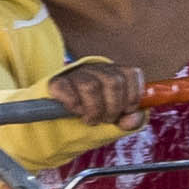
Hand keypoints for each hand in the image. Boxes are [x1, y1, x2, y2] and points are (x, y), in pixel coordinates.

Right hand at [43, 58, 160, 126]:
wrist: (66, 117)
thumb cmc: (100, 113)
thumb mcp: (120, 117)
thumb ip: (132, 119)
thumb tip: (131, 121)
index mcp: (116, 71)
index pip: (131, 73)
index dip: (131, 96)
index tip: (126, 111)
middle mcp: (97, 68)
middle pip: (113, 82)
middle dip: (113, 107)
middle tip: (106, 119)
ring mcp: (76, 73)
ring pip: (91, 86)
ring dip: (93, 109)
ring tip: (91, 118)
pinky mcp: (57, 82)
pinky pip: (67, 90)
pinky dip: (74, 105)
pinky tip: (75, 110)